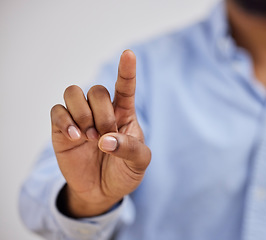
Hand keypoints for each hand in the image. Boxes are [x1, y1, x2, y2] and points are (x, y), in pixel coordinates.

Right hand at [51, 50, 150, 217]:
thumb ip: (130, 148)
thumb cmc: (124, 172)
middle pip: (97, 90)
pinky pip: (57, 111)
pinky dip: (65, 122)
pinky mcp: (62, 129)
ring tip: (90, 137)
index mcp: (123, 113)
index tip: (128, 54)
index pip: (124, 86)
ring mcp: (81, 118)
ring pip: (73, 92)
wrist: (102, 192)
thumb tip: (105, 140)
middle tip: (105, 136)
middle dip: (102, 114)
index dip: (126, 70)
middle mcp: (101, 110)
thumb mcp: (139, 163)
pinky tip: (75, 137)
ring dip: (83, 114)